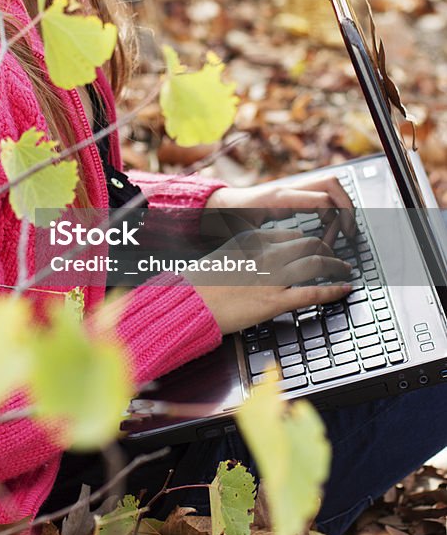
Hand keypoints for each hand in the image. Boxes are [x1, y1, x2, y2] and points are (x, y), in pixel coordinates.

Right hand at [192, 226, 351, 334]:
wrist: (190, 300)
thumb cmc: (205, 280)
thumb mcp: (228, 253)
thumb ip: (251, 250)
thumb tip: (269, 254)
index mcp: (254, 238)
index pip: (293, 234)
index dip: (310, 240)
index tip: (318, 245)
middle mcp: (267, 253)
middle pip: (310, 244)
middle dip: (328, 249)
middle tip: (336, 257)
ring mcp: (273, 276)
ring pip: (317, 262)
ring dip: (336, 266)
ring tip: (344, 270)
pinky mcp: (276, 300)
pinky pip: (314, 292)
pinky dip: (334, 290)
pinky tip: (344, 289)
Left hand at [205, 175, 355, 238]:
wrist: (217, 206)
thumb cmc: (228, 221)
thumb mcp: (245, 236)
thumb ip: (265, 244)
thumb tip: (285, 258)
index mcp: (278, 199)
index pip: (322, 200)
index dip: (337, 219)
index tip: (341, 239)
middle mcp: (287, 189)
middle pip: (331, 184)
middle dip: (347, 207)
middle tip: (349, 234)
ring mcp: (290, 189)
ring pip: (328, 186)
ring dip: (341, 206)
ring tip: (343, 233)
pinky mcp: (292, 194)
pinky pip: (320, 193)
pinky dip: (331, 208)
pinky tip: (329, 229)